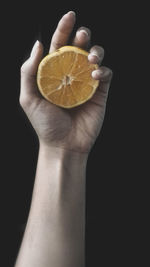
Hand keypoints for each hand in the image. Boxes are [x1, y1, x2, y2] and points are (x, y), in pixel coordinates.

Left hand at [20, 11, 112, 153]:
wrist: (63, 144)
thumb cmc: (45, 124)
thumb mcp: (29, 98)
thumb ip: (29, 71)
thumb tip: (38, 44)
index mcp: (54, 74)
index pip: (58, 47)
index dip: (63, 30)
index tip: (69, 16)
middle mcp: (71, 75)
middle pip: (78, 48)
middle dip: (81, 36)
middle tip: (81, 35)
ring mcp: (86, 84)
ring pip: (95, 58)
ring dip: (95, 51)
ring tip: (91, 57)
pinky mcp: (99, 93)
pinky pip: (106, 75)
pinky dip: (104, 71)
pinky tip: (96, 75)